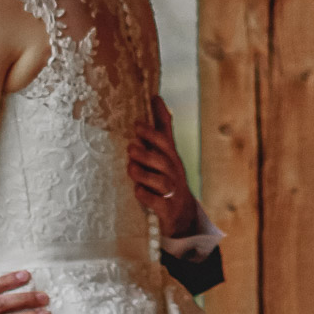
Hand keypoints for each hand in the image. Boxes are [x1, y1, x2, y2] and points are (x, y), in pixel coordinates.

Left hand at [128, 96, 201, 238]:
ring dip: (143, 173)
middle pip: (163, 159)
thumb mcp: (166, 154)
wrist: (183, 215)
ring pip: (159, 180)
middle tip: (131, 146)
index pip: (166, 139)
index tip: (140, 118)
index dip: (155, 128)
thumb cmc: (169, 178)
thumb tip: (155, 99)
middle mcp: (173, 172)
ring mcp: (171, 190)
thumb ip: (161, 130)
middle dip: (147, 151)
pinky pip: (156, 201)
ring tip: (130, 167)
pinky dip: (146, 195)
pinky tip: (137, 190)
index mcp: (171, 157)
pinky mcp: (166, 208)